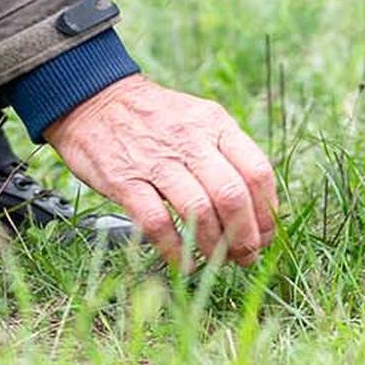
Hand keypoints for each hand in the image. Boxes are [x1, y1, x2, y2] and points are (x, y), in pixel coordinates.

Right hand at [44, 73, 277, 269]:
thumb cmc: (156, 119)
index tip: (267, 235)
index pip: (256, 170)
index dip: (267, 211)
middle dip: (245, 236)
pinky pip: (157, 223)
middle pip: (232, 194)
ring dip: (215, 247)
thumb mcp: (199, 119)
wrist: (97, 100)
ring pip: (199, 211)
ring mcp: (157, 160)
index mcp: (215, 123)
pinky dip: (176, 250)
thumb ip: (226, 154)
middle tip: (247, 257)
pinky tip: (184, 263)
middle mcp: (191, 140)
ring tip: (220, 264)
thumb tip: (257, 206)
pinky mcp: (125, 180)